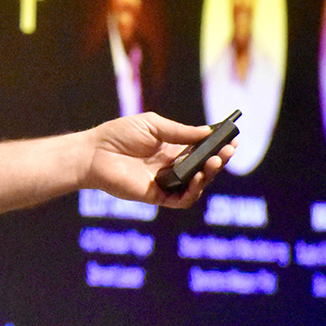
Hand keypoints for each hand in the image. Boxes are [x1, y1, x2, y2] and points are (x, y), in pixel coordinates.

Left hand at [84, 112, 235, 208]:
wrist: (94, 152)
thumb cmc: (119, 135)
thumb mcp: (153, 125)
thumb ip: (180, 131)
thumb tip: (208, 132)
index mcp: (171, 148)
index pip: (201, 150)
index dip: (216, 146)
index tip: (231, 140)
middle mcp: (171, 167)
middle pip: (202, 168)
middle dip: (218, 160)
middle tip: (228, 151)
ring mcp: (165, 182)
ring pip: (196, 185)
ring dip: (209, 175)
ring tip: (213, 162)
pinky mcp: (157, 196)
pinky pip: (181, 199)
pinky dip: (192, 191)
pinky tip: (197, 179)